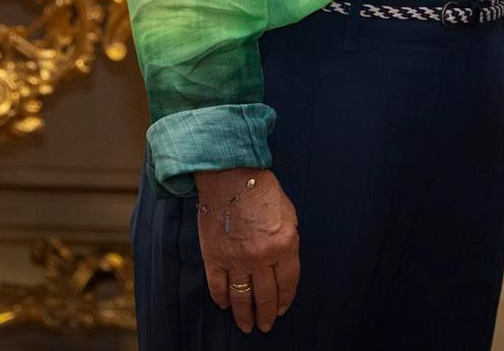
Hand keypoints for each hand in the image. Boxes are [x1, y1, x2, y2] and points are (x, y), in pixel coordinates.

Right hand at [194, 167, 299, 332]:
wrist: (231, 176)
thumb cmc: (263, 191)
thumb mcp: (289, 214)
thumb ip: (288, 242)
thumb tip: (284, 264)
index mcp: (284, 245)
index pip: (288, 283)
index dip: (285, 300)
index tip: (282, 310)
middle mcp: (261, 256)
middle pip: (265, 295)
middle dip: (266, 314)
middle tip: (265, 327)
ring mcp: (236, 258)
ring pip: (242, 296)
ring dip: (244, 315)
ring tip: (247, 326)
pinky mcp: (214, 256)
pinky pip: (218, 285)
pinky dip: (221, 298)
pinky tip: (225, 306)